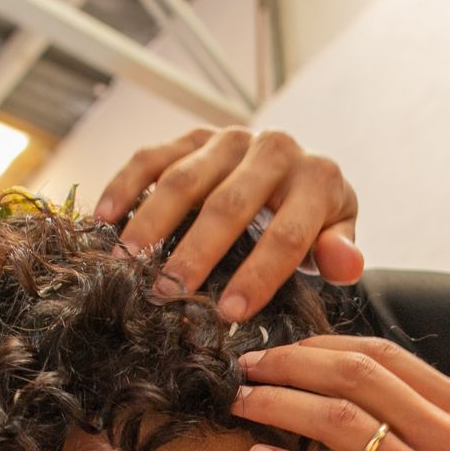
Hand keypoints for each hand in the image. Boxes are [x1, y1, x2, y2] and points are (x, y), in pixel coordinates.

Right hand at [95, 127, 362, 316]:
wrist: (297, 174)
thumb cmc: (314, 220)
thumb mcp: (336, 237)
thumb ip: (339, 254)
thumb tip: (344, 263)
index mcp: (318, 179)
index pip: (285, 234)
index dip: (257, 277)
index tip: (229, 314)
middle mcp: (274, 149)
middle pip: (228, 206)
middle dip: (195, 254)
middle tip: (166, 294)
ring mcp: (230, 139)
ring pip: (184, 180)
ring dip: (151, 224)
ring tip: (127, 263)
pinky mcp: (195, 136)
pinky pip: (153, 157)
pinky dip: (125, 185)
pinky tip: (104, 220)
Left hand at [233, 335, 449, 450]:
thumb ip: (436, 422)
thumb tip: (374, 400)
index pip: (383, 355)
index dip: (322, 345)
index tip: (284, 350)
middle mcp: (448, 438)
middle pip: (355, 376)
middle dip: (290, 365)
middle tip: (249, 369)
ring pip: (340, 423)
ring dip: (280, 406)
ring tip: (243, 405)